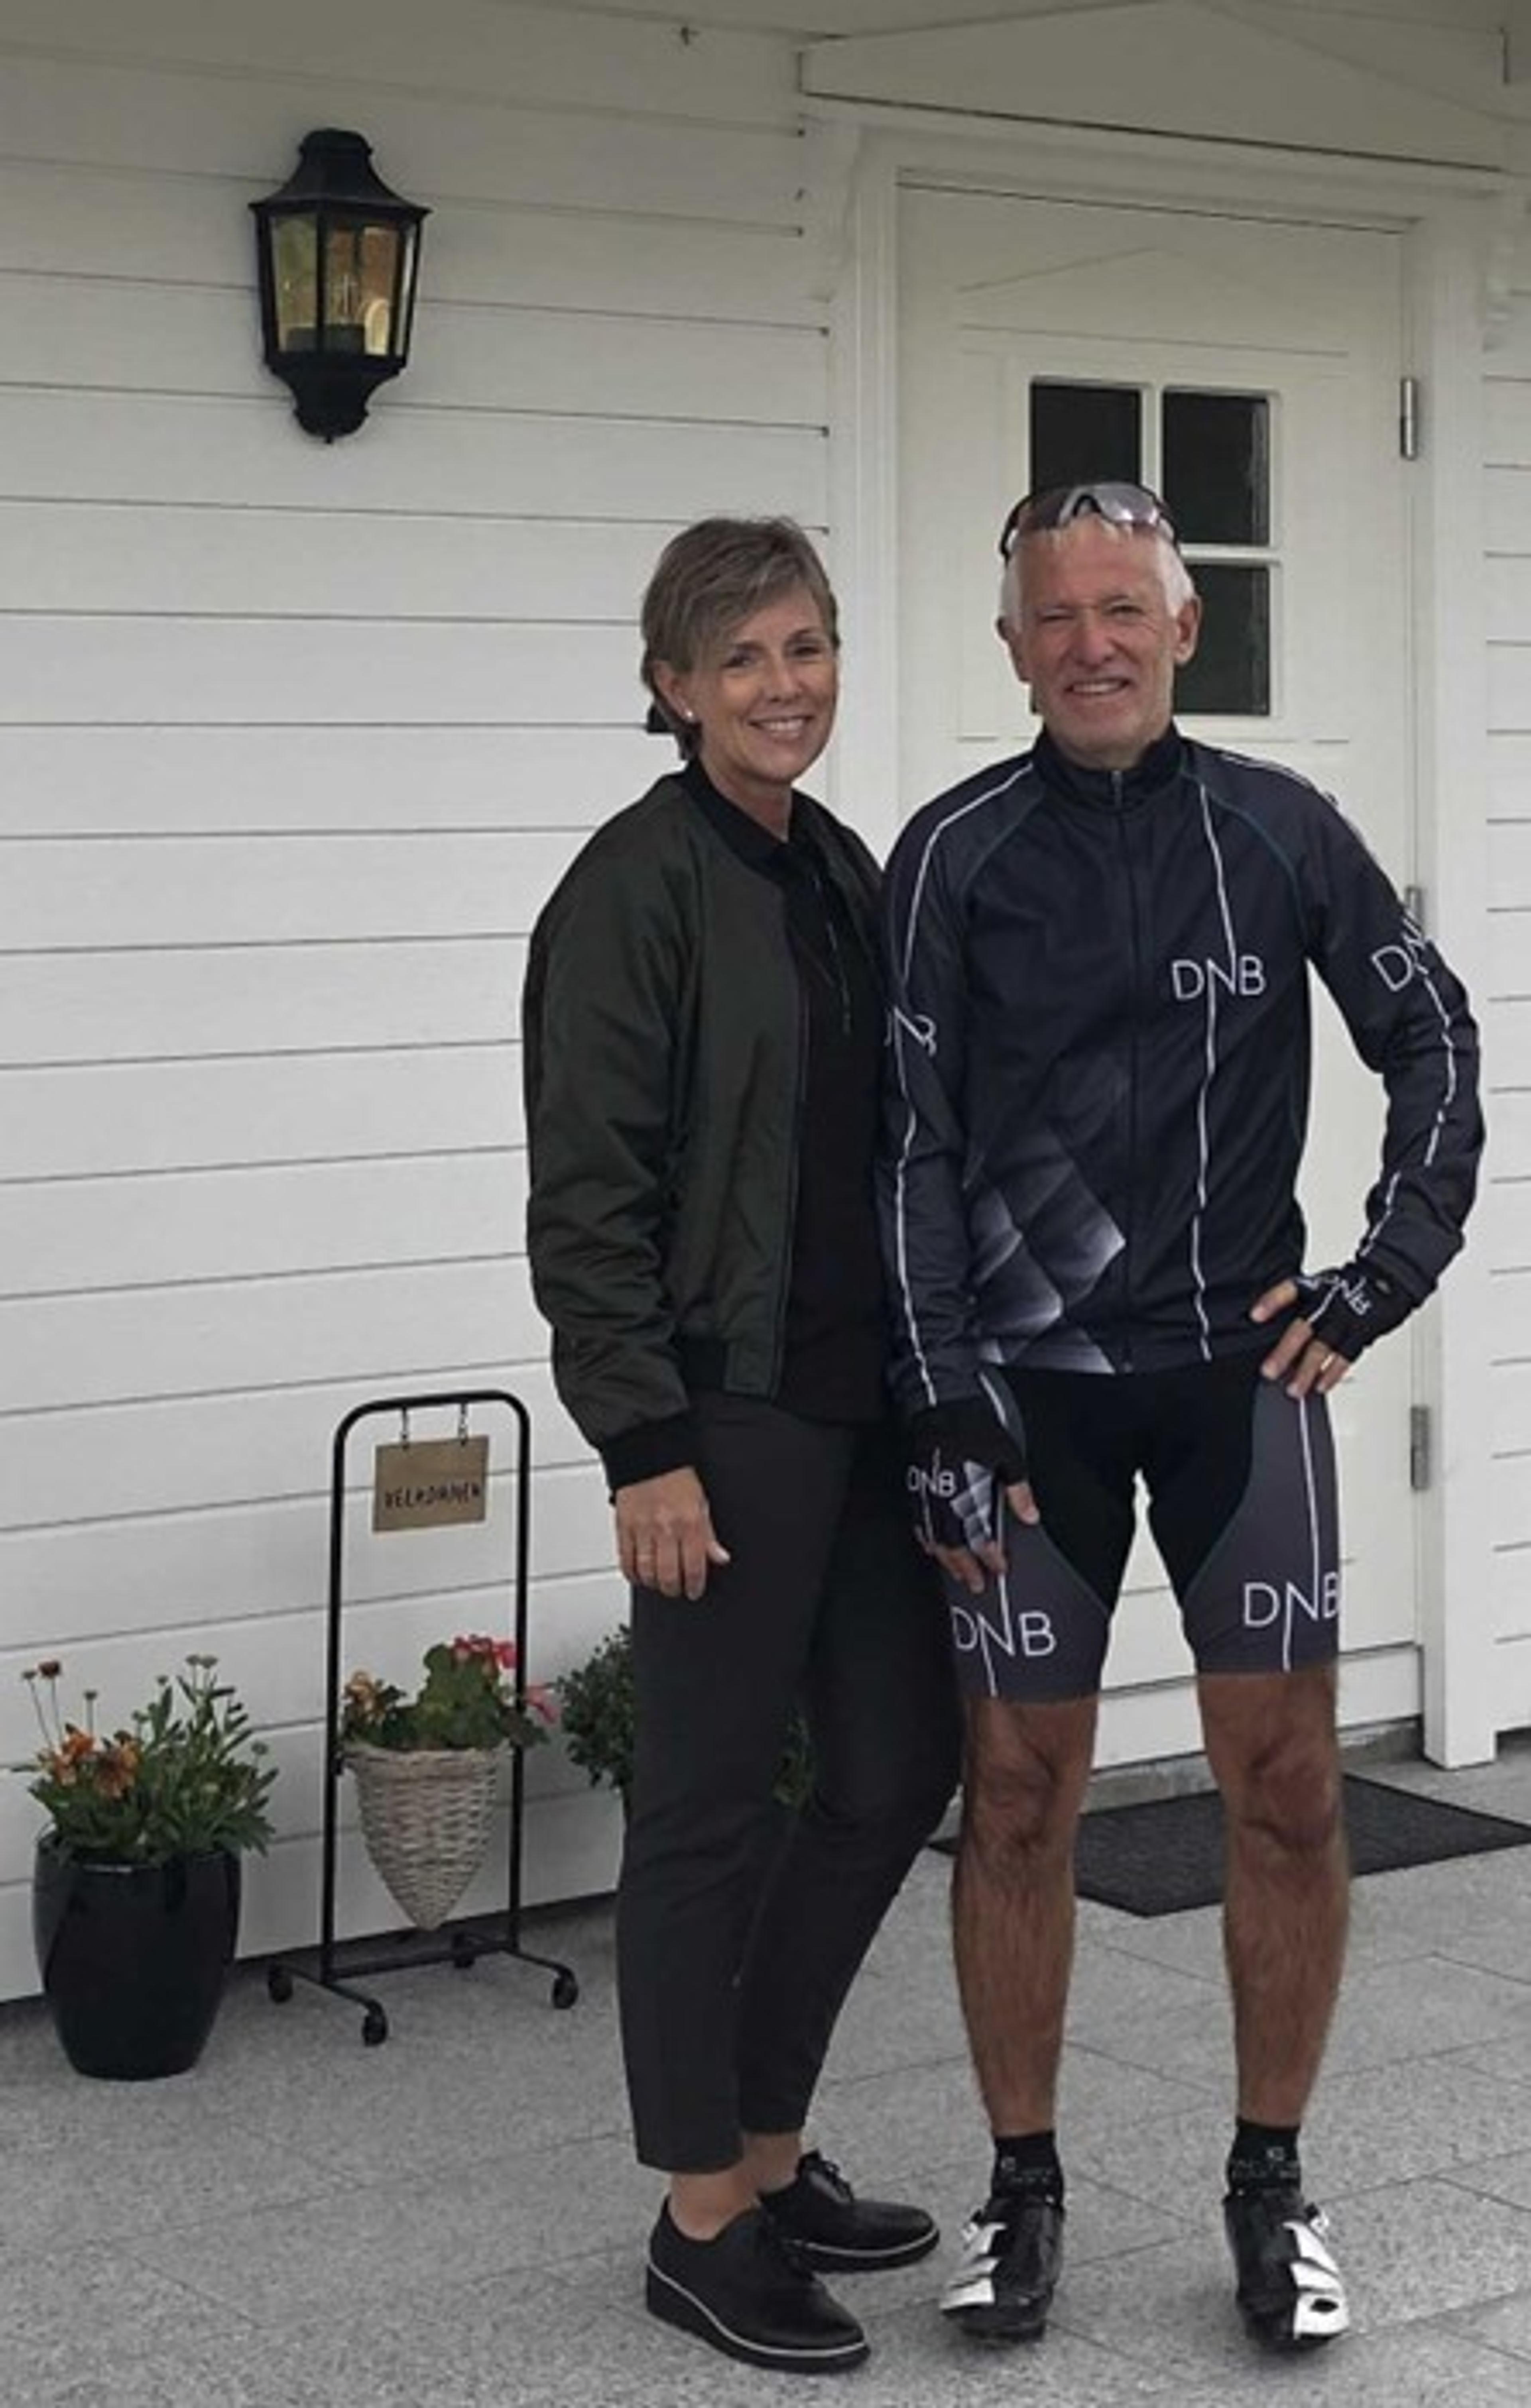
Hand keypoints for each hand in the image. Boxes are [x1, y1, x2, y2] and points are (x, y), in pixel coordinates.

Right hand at [614, 1467, 730, 1600]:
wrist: (649, 1454)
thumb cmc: (677, 1477)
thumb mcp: (703, 1504)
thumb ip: (710, 1535)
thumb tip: (720, 1558)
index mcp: (689, 1523)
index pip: (694, 1567)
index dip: (694, 1586)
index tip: (694, 1591)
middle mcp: (666, 1528)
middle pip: (668, 1575)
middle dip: (674, 1589)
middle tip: (676, 1589)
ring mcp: (642, 1528)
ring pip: (646, 1571)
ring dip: (654, 1583)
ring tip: (659, 1583)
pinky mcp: (623, 1526)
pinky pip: (625, 1559)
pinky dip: (632, 1572)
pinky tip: (639, 1574)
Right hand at [907, 1395, 1037, 1597]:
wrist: (940, 1405)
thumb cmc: (972, 1426)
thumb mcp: (1008, 1455)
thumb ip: (1019, 1490)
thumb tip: (1030, 1515)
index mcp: (968, 1492)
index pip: (980, 1536)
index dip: (991, 1556)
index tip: (1000, 1567)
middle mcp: (945, 1498)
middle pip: (955, 1545)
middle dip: (966, 1568)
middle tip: (977, 1584)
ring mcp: (928, 1495)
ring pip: (935, 1538)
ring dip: (947, 1560)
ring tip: (957, 1573)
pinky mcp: (916, 1487)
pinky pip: (919, 1523)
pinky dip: (927, 1539)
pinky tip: (933, 1547)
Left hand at [1250, 1279, 1352, 1398]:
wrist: (1386, 1279)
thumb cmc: (1347, 1285)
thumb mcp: (1320, 1282)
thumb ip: (1299, 1301)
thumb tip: (1265, 1320)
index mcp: (1313, 1287)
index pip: (1288, 1291)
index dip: (1271, 1302)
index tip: (1255, 1316)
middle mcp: (1326, 1304)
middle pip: (1302, 1329)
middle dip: (1285, 1352)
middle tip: (1269, 1371)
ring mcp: (1344, 1320)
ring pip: (1322, 1348)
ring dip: (1307, 1371)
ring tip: (1294, 1390)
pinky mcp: (1360, 1334)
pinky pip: (1345, 1357)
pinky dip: (1332, 1373)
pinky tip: (1320, 1386)